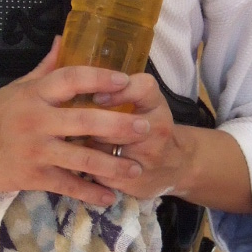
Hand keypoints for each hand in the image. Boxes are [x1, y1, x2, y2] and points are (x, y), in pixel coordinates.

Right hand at [0, 38, 154, 207]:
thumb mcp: (19, 86)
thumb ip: (46, 67)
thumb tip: (64, 38)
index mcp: (36, 94)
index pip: (71, 79)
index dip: (99, 78)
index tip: (124, 80)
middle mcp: (38, 121)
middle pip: (85, 122)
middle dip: (118, 126)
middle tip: (144, 127)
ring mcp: (37, 150)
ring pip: (81, 159)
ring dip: (111, 165)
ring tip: (135, 168)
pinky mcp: (34, 176)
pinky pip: (68, 186)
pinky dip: (89, 193)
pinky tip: (109, 198)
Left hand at [93, 73, 251, 212]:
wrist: (177, 164)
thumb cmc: (150, 125)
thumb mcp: (146, 101)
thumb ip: (120, 87)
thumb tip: (73, 69)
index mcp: (157, 105)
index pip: (142, 89)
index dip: (118, 92)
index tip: (97, 97)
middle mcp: (158, 130)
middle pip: (114, 124)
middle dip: (92, 126)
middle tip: (78, 126)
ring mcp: (149, 159)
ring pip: (104, 151)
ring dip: (88, 148)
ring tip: (81, 145)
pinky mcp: (137, 183)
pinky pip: (102, 175)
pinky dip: (90, 169)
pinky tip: (88, 165)